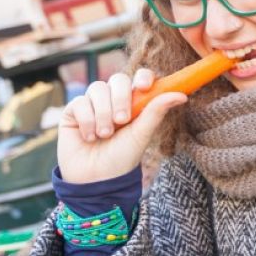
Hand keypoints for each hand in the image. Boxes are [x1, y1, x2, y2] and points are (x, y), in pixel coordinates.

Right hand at [57, 69, 186, 183]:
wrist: (95, 178)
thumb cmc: (122, 158)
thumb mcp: (142, 134)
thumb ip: (156, 112)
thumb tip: (181, 95)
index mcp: (134, 103)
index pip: (140, 78)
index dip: (143, 77)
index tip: (144, 87)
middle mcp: (113, 99)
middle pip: (118, 79)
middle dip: (121, 98)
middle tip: (122, 121)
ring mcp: (93, 104)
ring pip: (97, 89)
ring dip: (103, 114)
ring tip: (105, 135)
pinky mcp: (73, 111)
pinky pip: (80, 102)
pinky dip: (87, 120)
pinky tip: (89, 137)